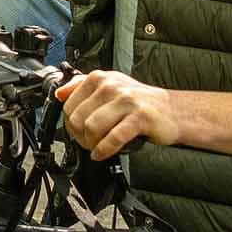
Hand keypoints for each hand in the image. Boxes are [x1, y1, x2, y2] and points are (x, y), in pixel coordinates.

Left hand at [57, 71, 183, 158]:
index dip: (69, 123)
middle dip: (79, 136)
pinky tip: (102, 153)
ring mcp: (126, 101)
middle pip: (78, 118)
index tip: (77, 132)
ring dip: (91, 144)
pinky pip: (113, 137)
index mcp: (100, 78)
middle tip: (87, 143)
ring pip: (91, 127)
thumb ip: (82, 87)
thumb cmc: (139, 102)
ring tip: (96, 148)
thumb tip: (59, 93)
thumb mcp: (109, 87)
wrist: (172, 111)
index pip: (69, 104)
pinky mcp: (140, 117)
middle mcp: (111, 86)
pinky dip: (104, 149)